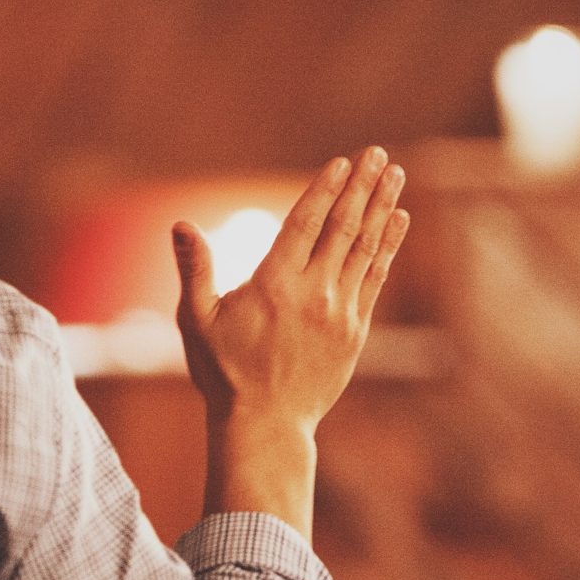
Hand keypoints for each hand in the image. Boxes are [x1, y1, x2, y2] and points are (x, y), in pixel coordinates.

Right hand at [172, 146, 408, 536]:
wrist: (266, 424)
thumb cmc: (224, 372)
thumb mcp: (196, 321)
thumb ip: (194, 269)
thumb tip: (181, 224)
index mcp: (273, 284)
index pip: (305, 223)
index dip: (325, 189)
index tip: (343, 162)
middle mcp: (313, 293)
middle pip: (343, 228)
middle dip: (362, 187)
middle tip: (378, 154)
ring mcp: (339, 312)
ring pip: (365, 249)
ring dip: (381, 208)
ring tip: (395, 176)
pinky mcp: (355, 330)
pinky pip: (375, 277)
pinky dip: (387, 246)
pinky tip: (398, 220)